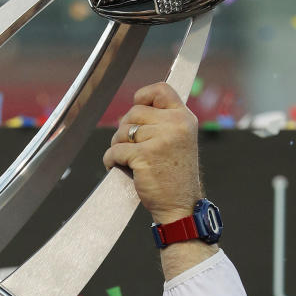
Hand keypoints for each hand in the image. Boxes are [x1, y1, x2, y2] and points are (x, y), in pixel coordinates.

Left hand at [102, 82, 203, 223]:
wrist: (180, 205)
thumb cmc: (175, 176)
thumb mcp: (179, 140)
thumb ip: (163, 121)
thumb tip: (135, 108)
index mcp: (184, 118)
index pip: (161, 90)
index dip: (143, 96)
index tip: (137, 107)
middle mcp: (175, 124)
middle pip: (134, 112)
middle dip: (125, 130)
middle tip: (131, 148)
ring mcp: (160, 139)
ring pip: (122, 131)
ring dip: (118, 146)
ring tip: (129, 160)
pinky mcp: (144, 156)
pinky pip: (115, 150)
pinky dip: (111, 160)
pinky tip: (119, 167)